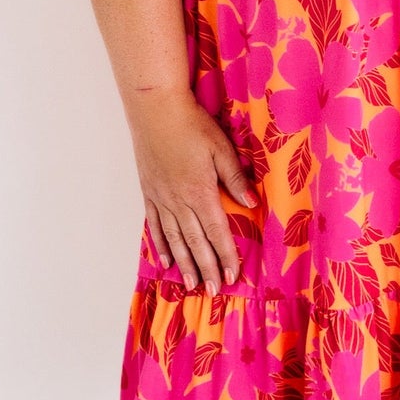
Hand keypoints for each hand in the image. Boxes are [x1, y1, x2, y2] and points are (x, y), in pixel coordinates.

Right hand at [128, 90, 256, 294]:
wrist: (155, 109)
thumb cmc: (192, 125)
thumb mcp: (221, 148)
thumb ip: (235, 178)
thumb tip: (250, 203)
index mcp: (200, 192)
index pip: (217, 232)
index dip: (226, 255)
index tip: (234, 275)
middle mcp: (179, 201)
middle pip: (196, 242)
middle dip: (207, 268)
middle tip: (213, 290)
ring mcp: (161, 198)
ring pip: (175, 239)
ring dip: (184, 263)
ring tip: (190, 284)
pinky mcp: (149, 192)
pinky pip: (155, 225)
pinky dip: (161, 245)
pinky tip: (165, 260)